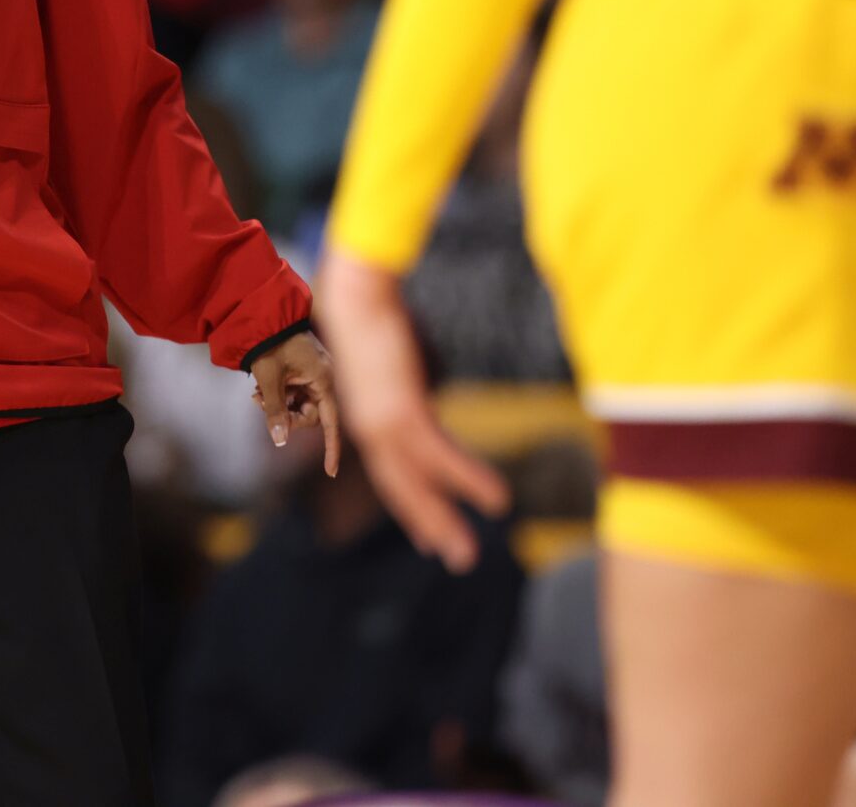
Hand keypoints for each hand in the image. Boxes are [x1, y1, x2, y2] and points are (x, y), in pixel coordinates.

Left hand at [248, 330, 341, 476]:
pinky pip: (297, 394)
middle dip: (286, 416)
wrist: (265, 314)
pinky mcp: (307, 371)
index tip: (330, 473)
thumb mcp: (269, 379)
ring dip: (280, 406)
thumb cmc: (269, 343)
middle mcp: (326, 378)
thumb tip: (280, 441)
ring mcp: (317, 374)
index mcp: (324, 380)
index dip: (331, 448)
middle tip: (259, 405)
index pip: (331, 422)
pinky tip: (261, 390)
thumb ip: (275, 410)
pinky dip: (280, 396)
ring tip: (256, 395)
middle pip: (311, 416)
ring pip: (301, 406)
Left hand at [316, 247, 508, 571]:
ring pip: (417, 485)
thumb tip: (411, 391)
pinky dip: (468, 481)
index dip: (412, 507)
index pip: (392, 474)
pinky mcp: (401, 410)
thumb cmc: (370, 315)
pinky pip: (439, 457)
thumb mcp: (385, 358)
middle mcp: (370, 429)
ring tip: (470, 555)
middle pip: (402, 490)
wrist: (357, 295)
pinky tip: (498, 501)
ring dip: (446, 521)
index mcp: (367, 418)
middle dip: (431, 527)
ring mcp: (383, 423)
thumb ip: (399, 384)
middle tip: (458, 560)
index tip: (428, 538)